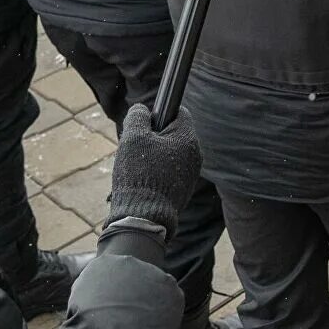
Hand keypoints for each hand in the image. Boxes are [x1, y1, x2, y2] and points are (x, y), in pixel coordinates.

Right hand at [106, 104, 202, 238]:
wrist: (144, 218)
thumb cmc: (139, 175)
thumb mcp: (133, 138)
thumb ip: (138, 116)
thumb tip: (142, 110)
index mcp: (188, 138)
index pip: (179, 112)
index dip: (159, 114)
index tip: (144, 126)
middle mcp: (195, 155)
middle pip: (173, 134)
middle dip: (154, 138)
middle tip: (137, 151)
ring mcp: (191, 174)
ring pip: (170, 154)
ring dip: (154, 157)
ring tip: (138, 169)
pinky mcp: (184, 189)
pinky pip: (170, 171)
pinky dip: (157, 173)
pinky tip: (143, 183)